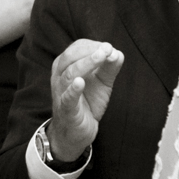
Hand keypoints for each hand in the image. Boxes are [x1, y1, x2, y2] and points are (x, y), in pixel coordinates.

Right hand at [48, 39, 123, 161]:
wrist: (77, 132)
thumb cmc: (88, 102)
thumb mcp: (102, 82)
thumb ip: (110, 67)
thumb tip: (117, 53)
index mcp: (66, 65)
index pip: (77, 48)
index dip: (94, 45)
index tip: (110, 48)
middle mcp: (60, 76)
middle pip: (71, 57)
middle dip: (90, 51)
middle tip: (108, 49)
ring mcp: (61, 93)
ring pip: (69, 74)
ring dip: (86, 63)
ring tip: (101, 56)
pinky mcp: (66, 110)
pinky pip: (67, 98)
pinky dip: (73, 90)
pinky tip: (80, 82)